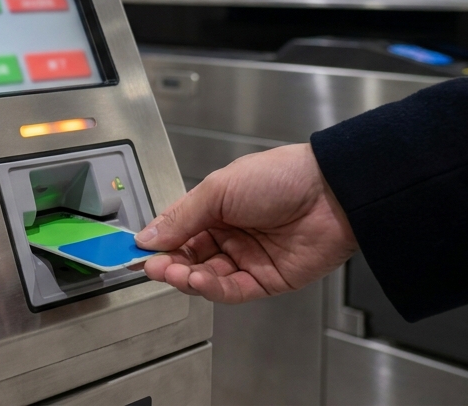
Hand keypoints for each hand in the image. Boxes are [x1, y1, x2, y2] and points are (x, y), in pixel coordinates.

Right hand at [137, 143, 357, 302]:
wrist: (331, 193)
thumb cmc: (279, 177)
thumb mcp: (218, 189)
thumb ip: (181, 216)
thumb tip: (147, 236)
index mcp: (215, 208)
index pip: (178, 232)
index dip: (157, 243)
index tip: (136, 252)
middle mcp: (230, 235)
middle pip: (188, 258)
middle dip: (169, 264)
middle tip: (152, 266)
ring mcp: (248, 259)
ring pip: (207, 277)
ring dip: (187, 278)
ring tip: (174, 273)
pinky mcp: (267, 280)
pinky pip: (232, 290)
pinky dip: (211, 289)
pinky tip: (197, 281)